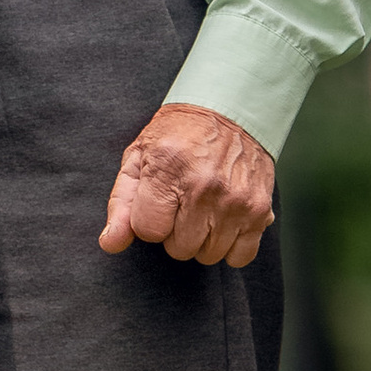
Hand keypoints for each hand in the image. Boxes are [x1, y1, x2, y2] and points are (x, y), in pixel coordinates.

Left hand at [99, 102, 273, 268]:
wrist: (229, 113)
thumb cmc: (176, 136)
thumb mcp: (138, 158)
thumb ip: (121, 203)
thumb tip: (110, 244)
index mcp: (167, 169)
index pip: (148, 231)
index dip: (149, 221)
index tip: (158, 201)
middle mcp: (204, 188)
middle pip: (179, 248)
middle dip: (174, 231)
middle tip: (181, 203)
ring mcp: (236, 202)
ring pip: (208, 255)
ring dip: (202, 239)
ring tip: (203, 208)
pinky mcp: (261, 211)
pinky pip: (240, 257)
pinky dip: (230, 246)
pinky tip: (224, 221)